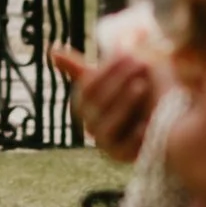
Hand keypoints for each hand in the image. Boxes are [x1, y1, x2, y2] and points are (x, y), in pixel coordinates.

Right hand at [48, 41, 158, 163]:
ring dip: (125, 103)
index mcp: (84, 104)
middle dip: (118, 81)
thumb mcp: (111, 79)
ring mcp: (103, 142)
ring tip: (142, 86)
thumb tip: (52, 50)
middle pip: (97, 103)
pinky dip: (135, 135)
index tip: (128, 53)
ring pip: (107, 125)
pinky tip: (147, 121)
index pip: (88, 86)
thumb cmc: (129, 98)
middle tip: (140, 63)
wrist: (153, 128)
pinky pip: (124, 147)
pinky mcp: (120, 156)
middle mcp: (89, 124)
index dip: (108, 70)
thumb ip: (84, 66)